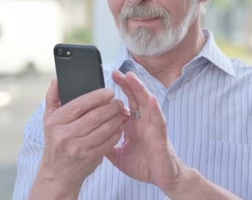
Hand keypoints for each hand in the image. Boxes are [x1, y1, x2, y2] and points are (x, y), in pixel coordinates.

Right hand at [31, 79, 128, 198]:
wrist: (58, 174)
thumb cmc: (55, 142)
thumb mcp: (49, 119)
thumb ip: (53, 97)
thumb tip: (57, 79)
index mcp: (56, 122)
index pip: (80, 104)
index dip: (98, 96)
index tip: (109, 92)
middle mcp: (66, 135)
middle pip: (95, 116)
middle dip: (111, 107)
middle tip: (119, 102)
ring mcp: (79, 148)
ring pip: (105, 129)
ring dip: (117, 119)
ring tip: (121, 113)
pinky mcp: (90, 158)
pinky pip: (109, 142)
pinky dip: (116, 133)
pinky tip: (118, 127)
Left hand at [106, 71, 187, 193]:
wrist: (162, 178)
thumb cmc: (144, 166)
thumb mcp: (119, 156)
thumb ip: (107, 145)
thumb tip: (90, 140)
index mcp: (132, 126)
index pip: (123, 105)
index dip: (114, 95)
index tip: (103, 85)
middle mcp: (143, 122)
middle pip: (134, 98)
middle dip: (126, 85)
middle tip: (116, 73)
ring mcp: (152, 126)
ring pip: (146, 103)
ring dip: (139, 89)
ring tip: (131, 78)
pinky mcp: (161, 134)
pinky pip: (158, 119)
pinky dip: (155, 108)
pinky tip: (151, 99)